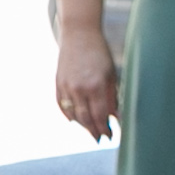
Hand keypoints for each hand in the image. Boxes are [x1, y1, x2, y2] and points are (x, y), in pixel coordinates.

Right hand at [54, 20, 117, 142]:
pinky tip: (76, 121)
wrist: (79, 35)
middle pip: (86, 118)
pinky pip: (62, 105)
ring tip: (91, 131)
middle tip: (101, 139)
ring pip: (74, 114)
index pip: (100, 114)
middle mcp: (79, 88)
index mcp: (96, 85)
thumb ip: (112, 96)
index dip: (105, 127)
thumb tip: (116, 116)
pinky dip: (69, 115)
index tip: (111, 136)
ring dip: (83, 125)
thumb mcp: (111, 73)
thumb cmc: (100, 53)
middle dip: (94, 130)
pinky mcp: (58, 84)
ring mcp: (66, 87)